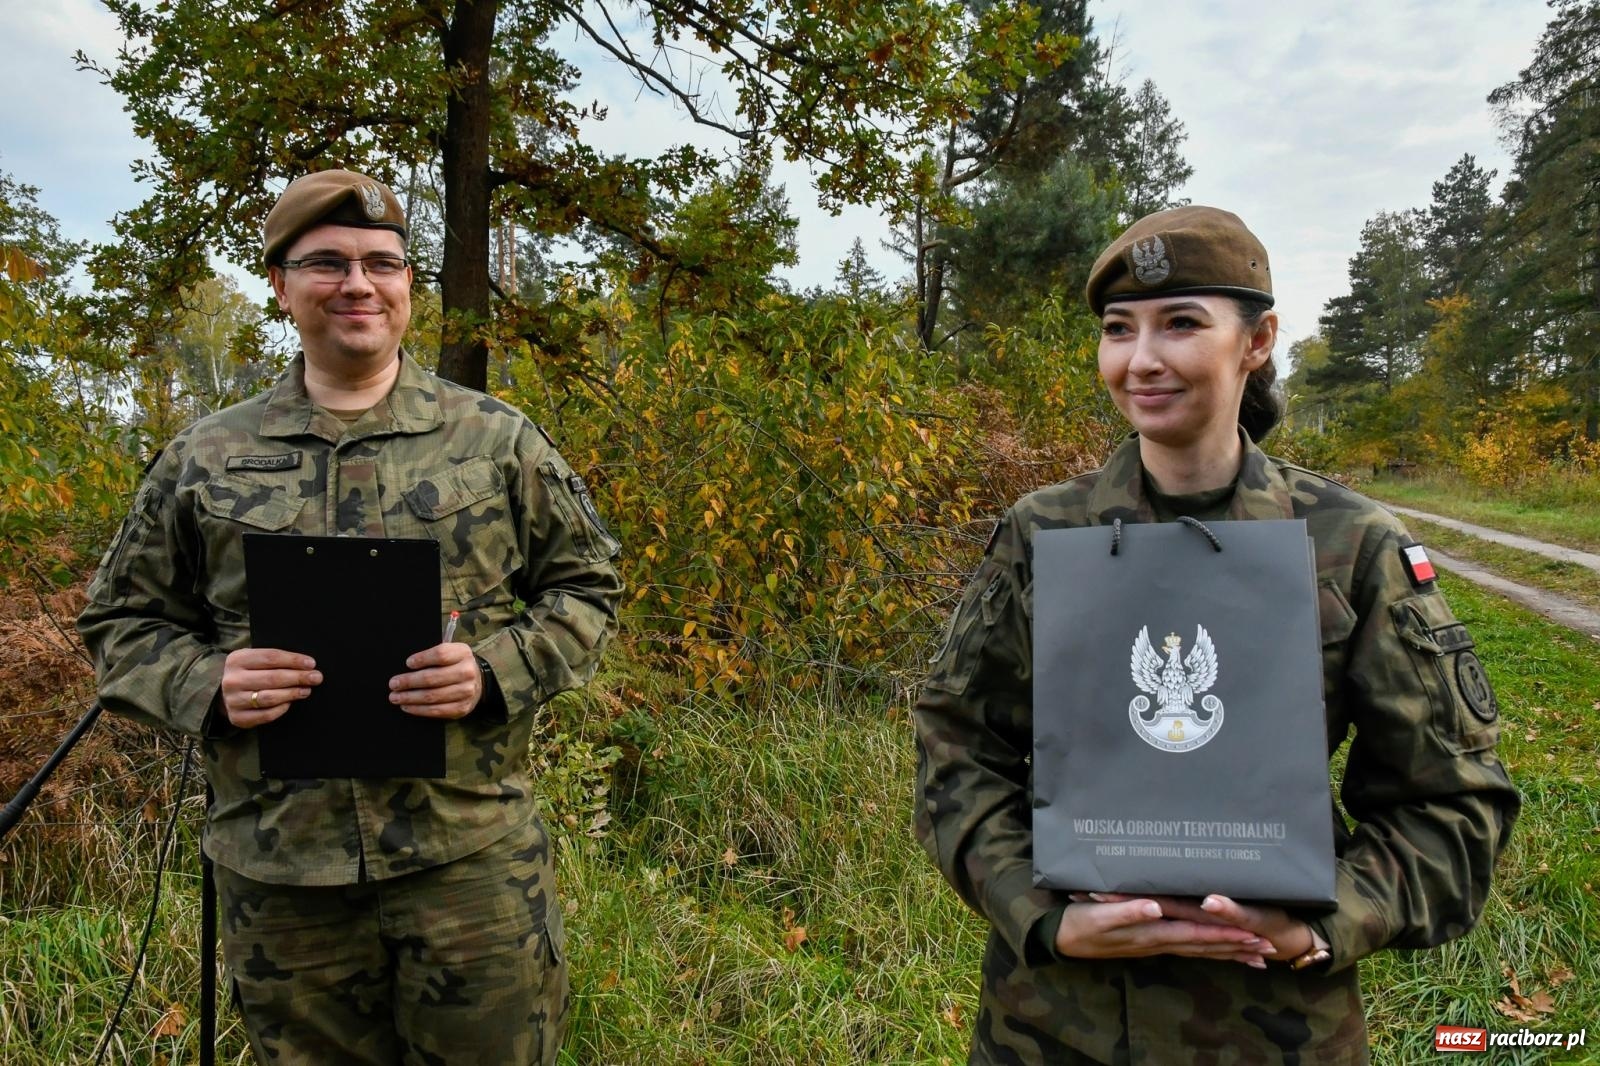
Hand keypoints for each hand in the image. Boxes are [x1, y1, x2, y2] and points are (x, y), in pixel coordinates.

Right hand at [221, 648, 320, 728]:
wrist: (227, 693)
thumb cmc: (249, 672)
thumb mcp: (255, 659)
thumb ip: (275, 660)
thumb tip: (307, 665)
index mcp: (237, 659)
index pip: (270, 657)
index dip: (293, 660)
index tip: (311, 663)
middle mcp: (232, 680)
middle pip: (272, 678)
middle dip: (298, 677)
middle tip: (316, 678)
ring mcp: (233, 700)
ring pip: (269, 697)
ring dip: (292, 694)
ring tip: (306, 690)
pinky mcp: (237, 718)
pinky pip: (266, 715)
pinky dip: (281, 709)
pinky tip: (290, 703)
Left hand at [389, 642, 480, 719]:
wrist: (478, 682)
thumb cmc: (455, 665)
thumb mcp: (451, 652)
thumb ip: (433, 655)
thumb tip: (407, 666)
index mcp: (463, 653)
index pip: (441, 654)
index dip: (422, 659)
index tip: (408, 663)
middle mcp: (467, 672)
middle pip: (433, 677)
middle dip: (409, 682)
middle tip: (393, 684)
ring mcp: (466, 691)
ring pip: (432, 696)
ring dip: (410, 698)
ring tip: (396, 697)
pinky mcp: (462, 708)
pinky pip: (437, 710)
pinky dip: (419, 710)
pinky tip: (407, 707)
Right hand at [1053, 896, 1271, 967]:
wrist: (1061, 939)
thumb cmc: (1078, 923)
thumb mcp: (1099, 916)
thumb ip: (1127, 912)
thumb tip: (1155, 908)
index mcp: (1152, 932)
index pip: (1197, 934)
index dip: (1224, 935)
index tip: (1252, 935)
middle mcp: (1158, 942)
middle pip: (1204, 946)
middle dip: (1236, 947)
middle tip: (1267, 948)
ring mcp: (1153, 946)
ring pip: (1197, 951)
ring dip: (1226, 953)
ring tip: (1254, 956)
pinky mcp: (1147, 944)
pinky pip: (1184, 951)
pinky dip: (1204, 952)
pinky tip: (1215, 952)